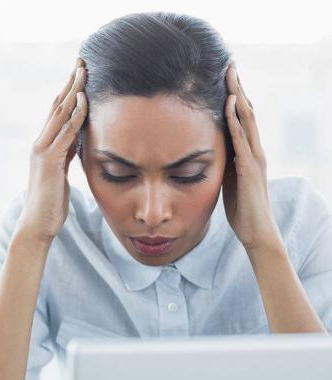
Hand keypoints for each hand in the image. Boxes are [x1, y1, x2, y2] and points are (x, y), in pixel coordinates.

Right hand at [17, 58, 86, 243]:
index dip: (68, 92)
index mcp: (44, 147)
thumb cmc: (51, 203)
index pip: (57, 113)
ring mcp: (43, 151)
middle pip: (57, 106)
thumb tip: (76, 139)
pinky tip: (84, 100)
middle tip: (82, 61)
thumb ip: (66, 154)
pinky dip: (75, 114)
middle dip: (70, 83)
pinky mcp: (49, 161)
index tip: (80, 74)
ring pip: (59, 114)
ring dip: (73, 91)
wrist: (37, 224)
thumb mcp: (61, 173)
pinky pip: (65, 132)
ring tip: (84, 71)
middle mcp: (40, 144)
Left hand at [222, 62, 280, 251]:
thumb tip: (210, 150)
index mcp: (248, 152)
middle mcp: (254, 149)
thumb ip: (224, 162)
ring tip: (230, 74)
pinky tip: (229, 103)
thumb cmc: (240, 207)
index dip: (234, 97)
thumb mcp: (228, 177)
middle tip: (229, 64)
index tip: (224, 77)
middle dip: (237, 88)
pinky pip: (242, 138)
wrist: (255, 230)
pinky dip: (235, 119)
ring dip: (238, 95)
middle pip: (246, 111)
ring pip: (247, 119)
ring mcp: (254, 157)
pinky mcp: (249, 167)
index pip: (241, 118)